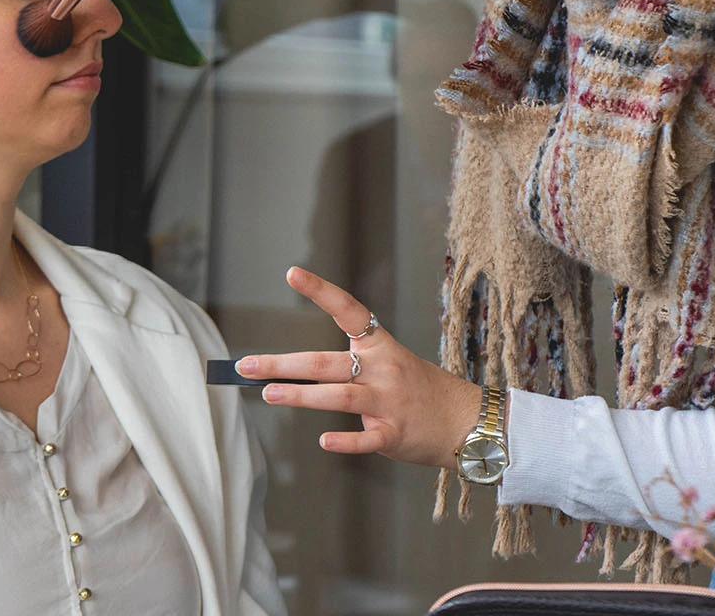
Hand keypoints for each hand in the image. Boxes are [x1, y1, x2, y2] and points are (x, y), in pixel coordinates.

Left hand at [237, 266, 483, 469]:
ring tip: (269, 393)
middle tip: (247, 364)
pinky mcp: (395, 435)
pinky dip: (344, 441)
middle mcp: (383, 369)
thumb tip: (293, 373)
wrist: (468, 421)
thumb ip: (349, 366)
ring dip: (301, 396)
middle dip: (283, 363)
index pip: (347, 310)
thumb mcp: (391, 364)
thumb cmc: (419, 390)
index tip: (291, 273)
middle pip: (326, 363)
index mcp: (381, 346)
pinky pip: (366, 439)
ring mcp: (389, 402)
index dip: (320, 290)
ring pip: (339, 396)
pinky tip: (323, 442)